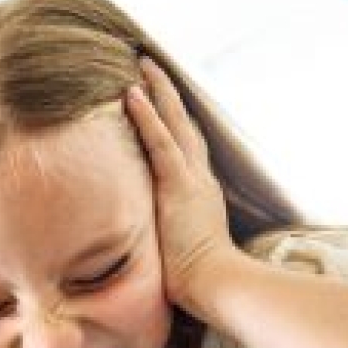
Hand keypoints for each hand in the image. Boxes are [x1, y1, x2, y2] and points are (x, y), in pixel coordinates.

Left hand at [123, 58, 237, 314]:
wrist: (216, 285)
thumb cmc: (199, 281)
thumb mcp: (179, 250)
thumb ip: (167, 238)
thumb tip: (151, 247)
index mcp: (200, 193)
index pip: (185, 148)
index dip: (173, 121)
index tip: (160, 98)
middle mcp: (198, 179)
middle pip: (183, 124)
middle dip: (167, 93)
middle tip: (150, 64)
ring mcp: (190, 179)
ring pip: (174, 123)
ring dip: (157, 91)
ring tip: (141, 62)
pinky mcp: (178, 185)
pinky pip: (159, 142)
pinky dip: (146, 117)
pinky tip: (132, 93)